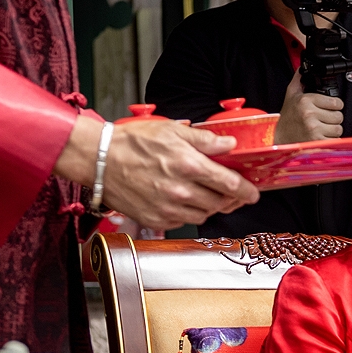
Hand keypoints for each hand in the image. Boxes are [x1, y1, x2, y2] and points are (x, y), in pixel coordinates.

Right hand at [57, 116, 257, 229]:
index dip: (247, 190)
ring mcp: (169, 208)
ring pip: (205, 214)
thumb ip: (204, 140)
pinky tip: (185, 200)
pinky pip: (185, 221)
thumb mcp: (171, 130)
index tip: (253, 192)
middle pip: (221, 203)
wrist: (98, 160)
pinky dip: (191, 213)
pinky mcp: (158, 220)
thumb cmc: (132, 142)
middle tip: (231, 192)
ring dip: (211, 206)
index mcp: (188, 165)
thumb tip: (229, 145)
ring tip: (206, 193)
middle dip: (231, 198)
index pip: (230, 184)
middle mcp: (181, 191)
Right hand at [276, 73, 345, 145]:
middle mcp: (309, 114)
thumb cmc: (287, 117)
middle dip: (334, 118)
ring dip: (333, 129)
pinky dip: (331, 139)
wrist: (280, 138)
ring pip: (338, 128)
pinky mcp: (317, 141)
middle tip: (324, 119)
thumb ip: (299, 80)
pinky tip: (321, 136)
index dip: (336, 105)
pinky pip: (335, 140)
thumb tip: (303, 67)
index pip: (336, 102)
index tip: (331, 107)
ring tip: (322, 127)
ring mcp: (314, 129)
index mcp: (305, 101)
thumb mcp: (291, 95)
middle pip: (339, 116)